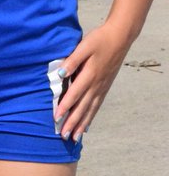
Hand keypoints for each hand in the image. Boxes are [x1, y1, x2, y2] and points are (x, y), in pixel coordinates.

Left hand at [53, 22, 129, 140]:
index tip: (56, 118)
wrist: (119, 37)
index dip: (64, 107)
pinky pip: (97, 106)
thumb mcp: (84, 46)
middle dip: (72, 122)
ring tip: (74, 137)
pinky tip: (86, 126)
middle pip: (82, 107)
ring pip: (90, 109)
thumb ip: (72, 60)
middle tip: (63, 136)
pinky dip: (91, 117)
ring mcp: (102, 87)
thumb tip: (60, 73)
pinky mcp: (105, 87)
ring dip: (82, 124)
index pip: (74, 94)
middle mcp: (96, 84)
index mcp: (90, 74)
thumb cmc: (99, 40)